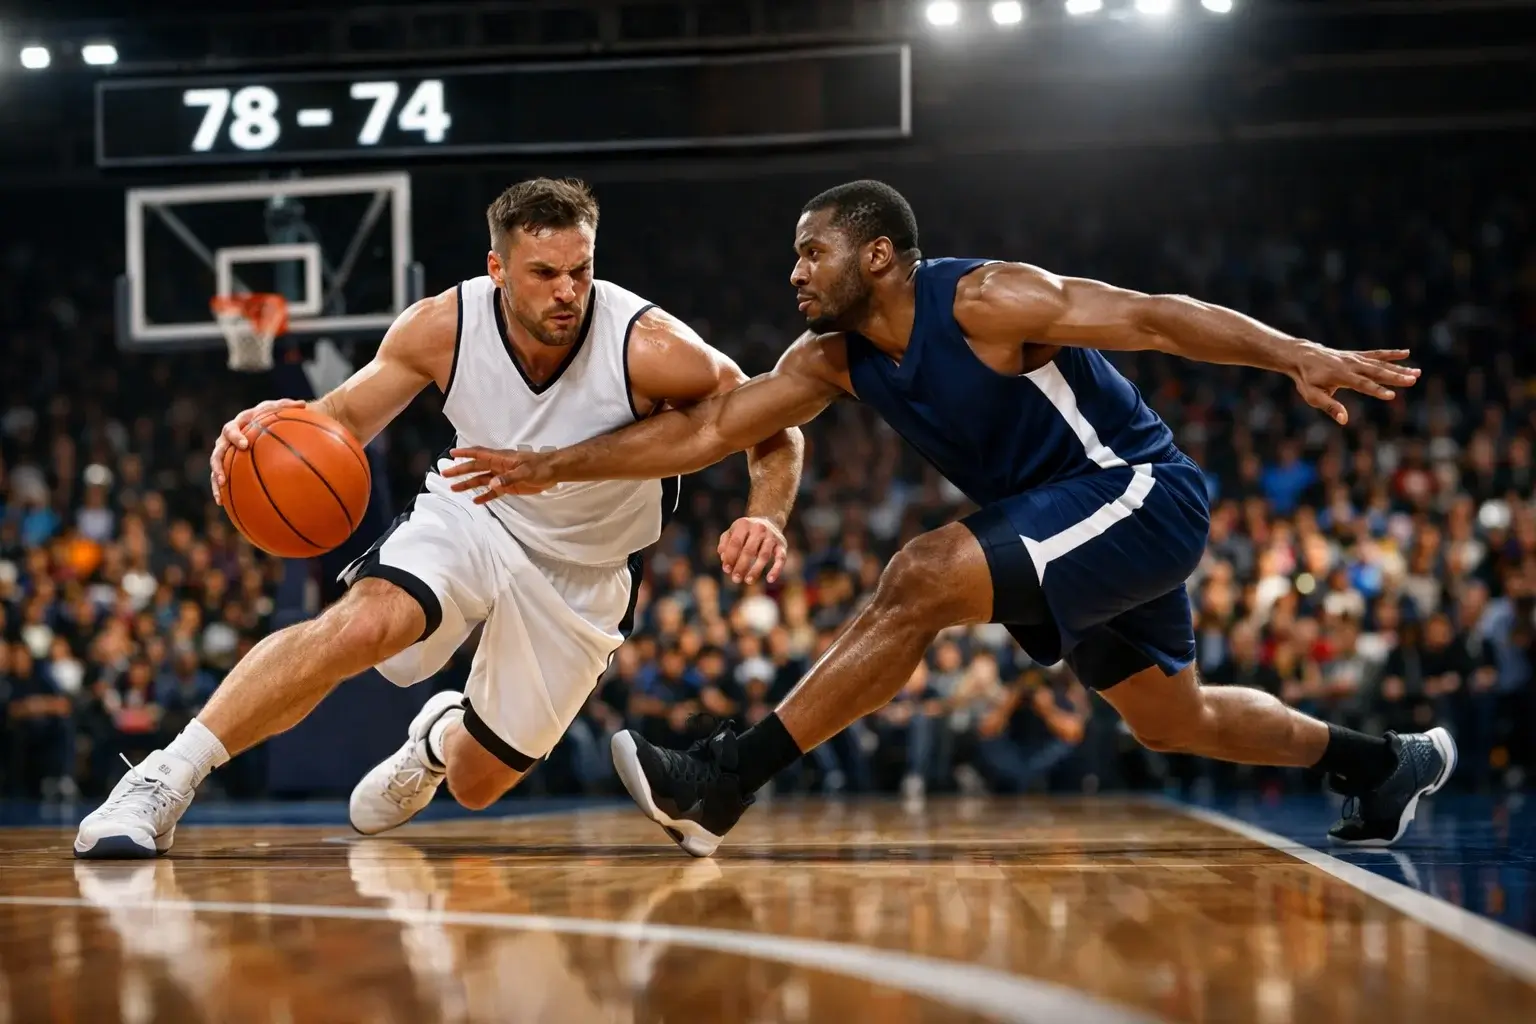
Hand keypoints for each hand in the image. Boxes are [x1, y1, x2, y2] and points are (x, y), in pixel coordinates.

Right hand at [210, 399, 306, 503]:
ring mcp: (226, 452)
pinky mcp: (228, 463)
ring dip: (216, 480)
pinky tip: (222, 504)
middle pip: (218, 451)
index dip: (235, 437)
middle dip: (218, 464)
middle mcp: (227, 439)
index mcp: (238, 425)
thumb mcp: (280, 408)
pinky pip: (222, 476)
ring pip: (216, 466)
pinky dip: (221, 489)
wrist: (264, 420)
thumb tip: (303, 404)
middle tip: (224, 476)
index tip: (244, 445)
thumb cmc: (274, 414)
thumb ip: (288, 406)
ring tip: (219, 494)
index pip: (231, 429)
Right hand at [442, 446, 559, 502]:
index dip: (465, 453)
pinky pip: (493, 492)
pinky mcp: (509, 487)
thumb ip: (508, 478)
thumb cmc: (540, 467)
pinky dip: (484, 496)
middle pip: (475, 468)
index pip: (479, 454)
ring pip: (481, 480)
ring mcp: (502, 477)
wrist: (553, 472)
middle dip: (460, 470)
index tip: (451, 454)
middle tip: (445, 473)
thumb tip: (491, 484)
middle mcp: (498, 466)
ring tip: (454, 489)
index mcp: (500, 459)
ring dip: (468, 484)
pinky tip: (475, 501)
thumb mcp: (525, 471)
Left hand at [717, 516, 788, 584]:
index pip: (735, 543)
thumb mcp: (733, 531)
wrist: (768, 520)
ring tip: (748, 581)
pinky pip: (781, 558)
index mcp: (744, 524)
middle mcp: (759, 528)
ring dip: (755, 570)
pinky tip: (770, 580)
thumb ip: (725, 543)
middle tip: (735, 579)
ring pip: (764, 556)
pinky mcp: (782, 544)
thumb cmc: (746, 531)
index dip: (730, 557)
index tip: (726, 570)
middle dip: (741, 566)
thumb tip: (723, 558)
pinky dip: (776, 569)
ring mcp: (772, 536)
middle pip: (749, 550)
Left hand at [1289, 344, 1420, 424]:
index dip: (1376, 390)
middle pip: (1376, 372)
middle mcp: (1350, 365)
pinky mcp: (1356, 355)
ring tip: (1417, 372)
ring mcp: (1355, 359)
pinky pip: (1376, 354)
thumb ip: (1329, 407)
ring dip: (1399, 368)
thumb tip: (1344, 421)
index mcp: (1340, 376)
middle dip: (1395, 377)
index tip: (1391, 395)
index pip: (1362, 384)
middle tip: (1413, 380)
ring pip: (1380, 363)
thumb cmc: (1306, 379)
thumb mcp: (1312, 396)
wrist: (1302, 356)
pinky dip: (1391, 354)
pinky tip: (1406, 353)